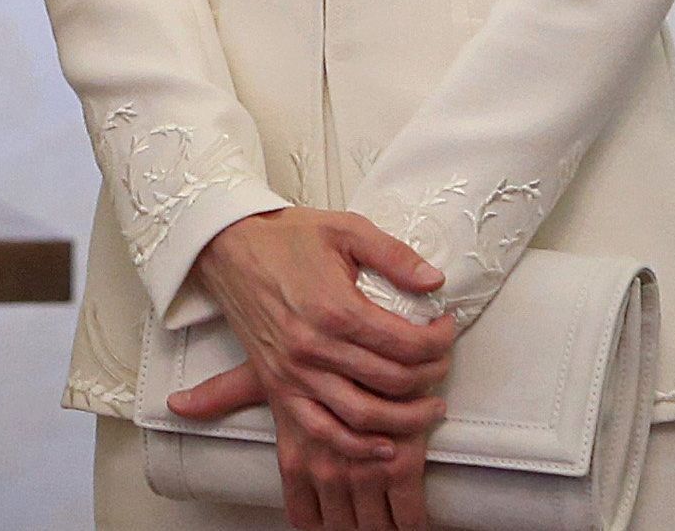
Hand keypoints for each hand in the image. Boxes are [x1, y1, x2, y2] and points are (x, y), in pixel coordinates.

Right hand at [178, 207, 455, 461]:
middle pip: (394, 382)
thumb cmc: (286, 237)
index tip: (447, 329)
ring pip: (365, 415)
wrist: (227, 247)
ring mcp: (294, 372)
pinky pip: (322, 429)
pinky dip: (357, 446)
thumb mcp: (345, 229)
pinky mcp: (278, 385)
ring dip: (407, 419)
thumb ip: (394, 256)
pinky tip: (385, 444)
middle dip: (432, 375)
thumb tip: (436, 282)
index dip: (440, 341)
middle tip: (443, 361)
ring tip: (431, 407)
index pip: (408, 344)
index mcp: (335, 309)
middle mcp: (315, 348)